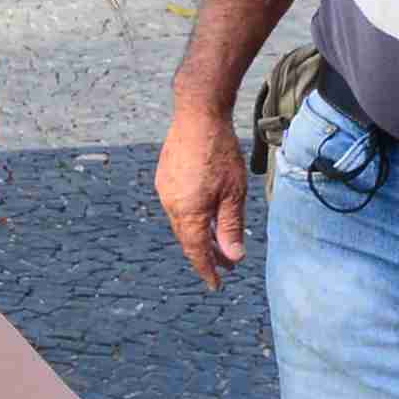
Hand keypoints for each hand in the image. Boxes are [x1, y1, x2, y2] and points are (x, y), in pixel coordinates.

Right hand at [155, 106, 250, 288]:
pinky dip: (192, 217)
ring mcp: (165, 190)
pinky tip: (205, 214)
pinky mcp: (164, 177)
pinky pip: (177, 207)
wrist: (197, 113)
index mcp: (188, 212)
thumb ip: (231, 226)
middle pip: (188, 239)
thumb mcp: (234, 192)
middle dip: (207, 254)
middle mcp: (171, 204)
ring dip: (200, 235)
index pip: (197, 251)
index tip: (216, 285)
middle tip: (227, 264)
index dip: (207, 270)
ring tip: (219, 240)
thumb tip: (234, 256)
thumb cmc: (219, 151)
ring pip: (182, 223)